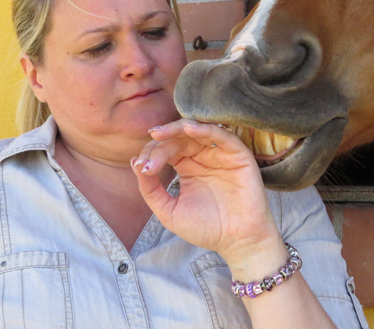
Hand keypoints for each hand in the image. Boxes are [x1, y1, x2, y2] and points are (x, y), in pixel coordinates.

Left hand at [131, 120, 286, 276]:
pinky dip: (206, 130)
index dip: (152, 153)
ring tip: (160, 134)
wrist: (237, 243)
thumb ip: (151, 190)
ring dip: (177, 129)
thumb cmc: (206, 228)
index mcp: (187, 167)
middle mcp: (204, 157)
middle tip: (149, 151)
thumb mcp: (169, 211)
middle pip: (179, 138)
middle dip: (161, 142)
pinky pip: (222, 136)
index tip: (142, 167)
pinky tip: (189, 130)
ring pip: (198, 131)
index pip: (167, 149)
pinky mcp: (239, 155)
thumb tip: (134, 163)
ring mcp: (221, 154)